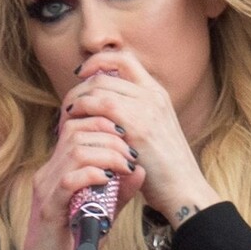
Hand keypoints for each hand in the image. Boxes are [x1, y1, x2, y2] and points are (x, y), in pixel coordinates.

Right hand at [14, 80, 144, 249]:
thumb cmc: (72, 243)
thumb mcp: (102, 212)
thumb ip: (119, 192)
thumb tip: (140, 170)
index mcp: (58, 168)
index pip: (75, 126)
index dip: (103, 123)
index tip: (127, 139)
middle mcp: (48, 172)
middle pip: (75, 130)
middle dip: (109, 135)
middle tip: (130, 153)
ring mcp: (46, 189)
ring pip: (74, 151)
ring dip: (106, 154)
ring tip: (124, 166)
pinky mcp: (49, 209)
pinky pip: (68, 181)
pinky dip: (91, 175)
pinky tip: (107, 180)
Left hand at [60, 46, 221, 228]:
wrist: (184, 190)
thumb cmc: (166, 171)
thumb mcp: (155, 133)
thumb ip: (137, 116)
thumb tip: (108, 110)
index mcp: (158, 93)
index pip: (124, 59)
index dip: (98, 61)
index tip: (82, 74)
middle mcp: (152, 95)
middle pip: (104, 75)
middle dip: (79, 89)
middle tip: (67, 108)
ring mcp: (145, 109)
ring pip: (98, 88)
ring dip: (76, 101)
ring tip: (66, 119)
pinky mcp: (136, 127)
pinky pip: (99, 106)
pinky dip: (80, 112)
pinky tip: (72, 126)